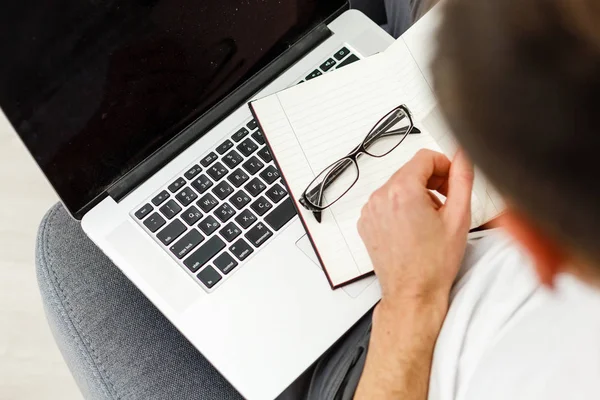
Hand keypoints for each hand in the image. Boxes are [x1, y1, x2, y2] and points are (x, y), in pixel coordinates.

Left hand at [357, 149, 473, 309]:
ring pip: (398, 186)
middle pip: (410, 171)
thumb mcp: (459, 217)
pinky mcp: (366, 222)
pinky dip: (401, 207)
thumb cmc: (433, 264)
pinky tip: (414, 228)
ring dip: (417, 195)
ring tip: (431, 221)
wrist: (412, 293)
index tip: (452, 181)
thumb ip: (463, 178)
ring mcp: (370, 210)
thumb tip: (463, 156)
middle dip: (432, 182)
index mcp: (402, 191)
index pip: (425, 157)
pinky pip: (386, 202)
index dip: (445, 166)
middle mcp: (381, 197)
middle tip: (447, 204)